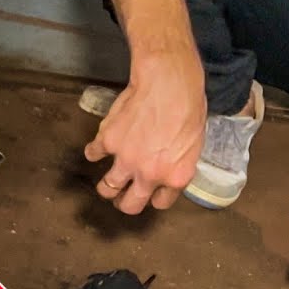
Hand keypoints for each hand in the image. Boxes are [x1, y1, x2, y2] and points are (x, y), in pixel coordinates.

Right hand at [84, 53, 205, 213]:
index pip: (160, 203)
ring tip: (108, 181)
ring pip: (107, 188)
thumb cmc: (189, 107)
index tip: (151, 192)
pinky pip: (94, 154)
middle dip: (126, 202)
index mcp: (175, 177)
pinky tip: (98, 148)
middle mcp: (149, 175)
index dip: (154, 197)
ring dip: (107, 186)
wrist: (168, 84)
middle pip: (130, 205)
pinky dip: (94, 152)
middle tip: (124, 195)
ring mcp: (125, 160)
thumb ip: (178, 164)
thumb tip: (168, 168)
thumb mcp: (195, 143)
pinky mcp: (108, 141)